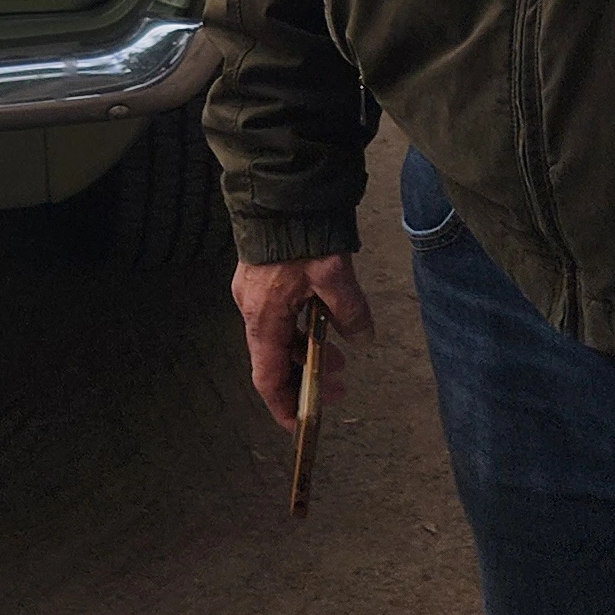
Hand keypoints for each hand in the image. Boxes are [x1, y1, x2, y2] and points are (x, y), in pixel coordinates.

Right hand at [235, 250, 372, 431]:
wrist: (280, 189)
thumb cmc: (301, 235)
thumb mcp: (334, 276)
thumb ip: (350, 312)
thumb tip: (362, 340)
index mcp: (264, 317)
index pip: (267, 378)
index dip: (283, 406)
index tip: (302, 425)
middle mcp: (252, 309)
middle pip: (275, 359)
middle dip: (308, 377)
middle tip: (342, 385)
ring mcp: (254, 291)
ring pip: (280, 335)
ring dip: (309, 349)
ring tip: (342, 351)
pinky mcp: (262, 275)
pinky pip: (280, 315)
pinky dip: (302, 326)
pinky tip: (327, 316)